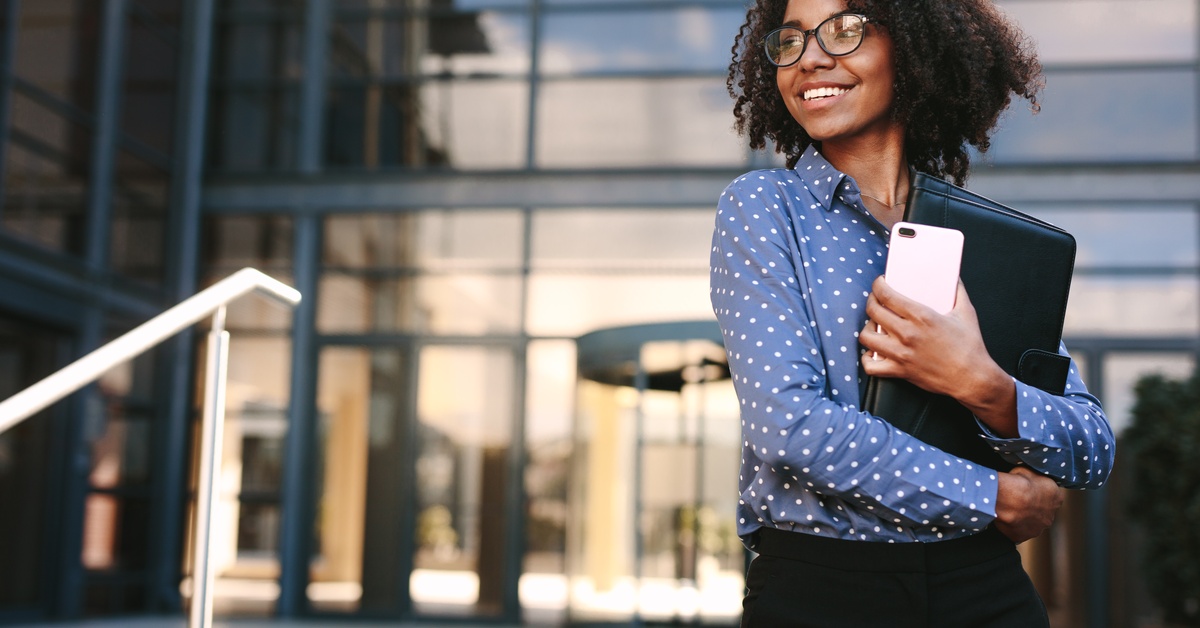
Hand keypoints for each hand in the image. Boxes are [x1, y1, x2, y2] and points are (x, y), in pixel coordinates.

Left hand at [860, 276, 1017, 435]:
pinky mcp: (900, 371)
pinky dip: (867, 358)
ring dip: (866, 328)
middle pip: (873, 311)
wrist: (971, 378)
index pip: (887, 295)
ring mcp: (901, 353)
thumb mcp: (966, 313)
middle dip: (871, 301)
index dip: (878, 285)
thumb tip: (954, 277)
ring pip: (866, 337)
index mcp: (922, 316)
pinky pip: (871, 366)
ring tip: (874, 325)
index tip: (880, 283)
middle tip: (876, 300)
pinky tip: (873, 352)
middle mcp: (907, 334)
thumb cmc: (970, 347)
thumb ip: (958, 292)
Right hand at [993, 466, 1063, 543]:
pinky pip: (1015, 532)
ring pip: (1029, 524)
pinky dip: (1010, 526)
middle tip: (1016, 501)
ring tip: (1007, 509)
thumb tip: (1028, 480)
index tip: (1026, 490)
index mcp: (1057, 498)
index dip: (1037, 493)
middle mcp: (1050, 516)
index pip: (1050, 496)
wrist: (1009, 498)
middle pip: (1041, 513)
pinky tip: (1002, 517)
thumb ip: (1033, 479)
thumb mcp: (1029, 471)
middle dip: (1031, 509)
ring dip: (1021, 519)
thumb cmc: (1019, 481)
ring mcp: (1037, 529)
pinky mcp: (1022, 537)